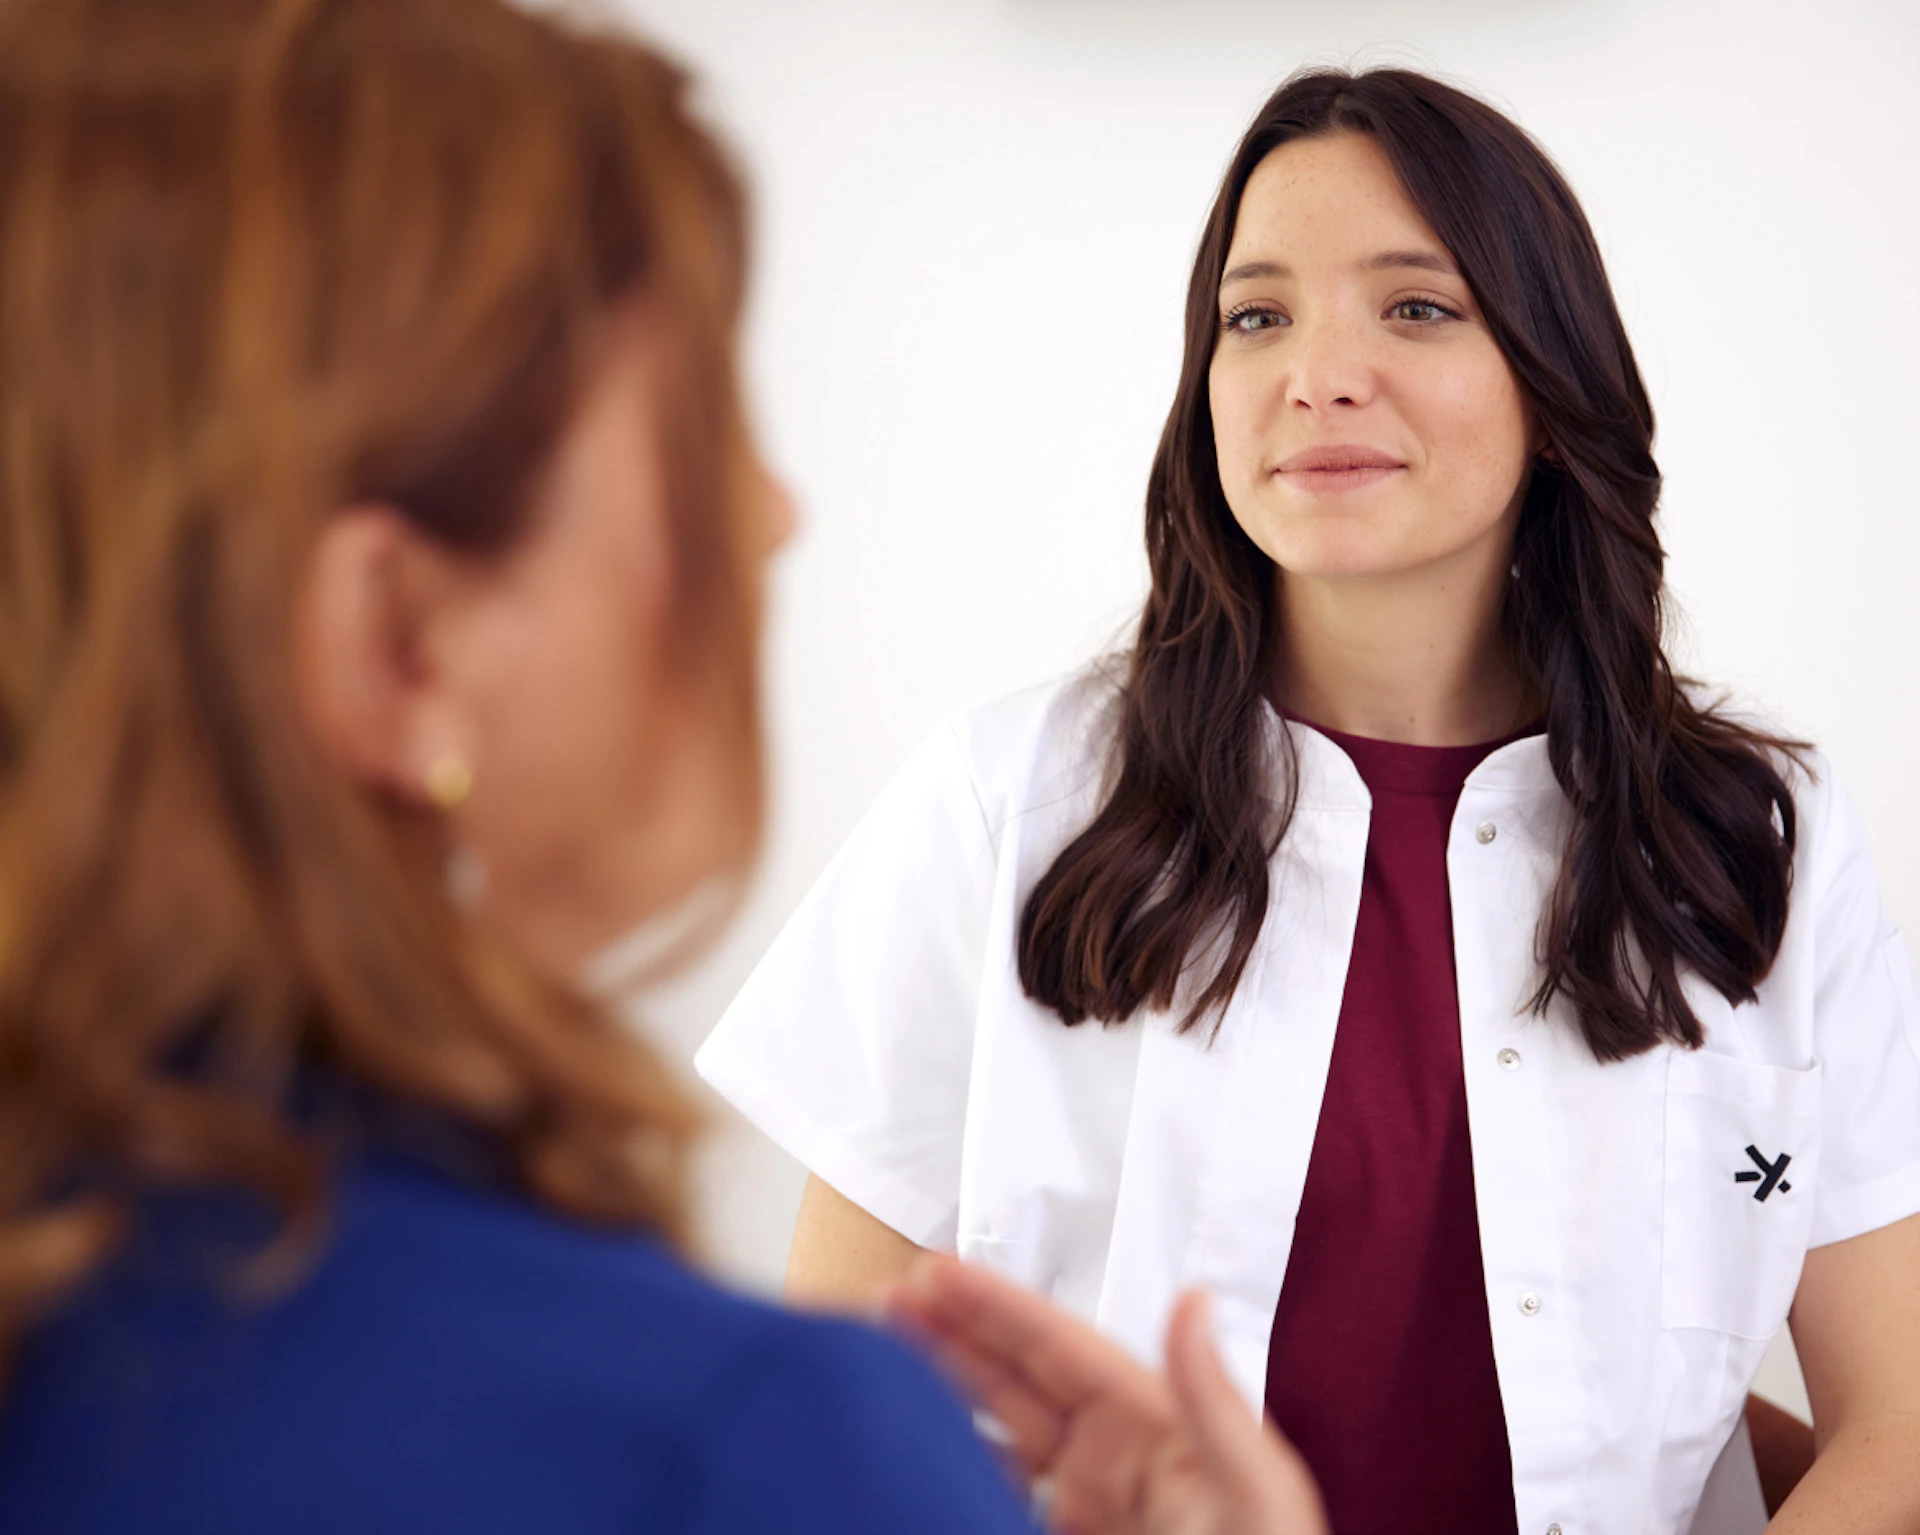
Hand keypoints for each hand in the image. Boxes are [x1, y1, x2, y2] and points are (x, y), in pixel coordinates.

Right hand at [884, 1255, 1327, 1534]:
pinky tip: (920, 1456)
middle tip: (891, 1300)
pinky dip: (956, 1474)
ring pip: (999, 1438)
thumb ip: (1214, 1402)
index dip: (998, 1306)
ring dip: (946, 1396)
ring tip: (889, 1359)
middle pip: (1019, 1382)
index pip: (1062, 1349)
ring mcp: (1087, 1516)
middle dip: (956, 1334)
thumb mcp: (1256, 1493)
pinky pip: (998, 1501)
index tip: (938, 1274)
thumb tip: (1191, 1299)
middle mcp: (1116, 1465)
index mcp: (1158, 1430)